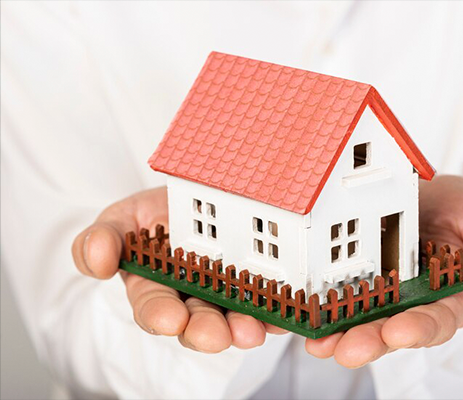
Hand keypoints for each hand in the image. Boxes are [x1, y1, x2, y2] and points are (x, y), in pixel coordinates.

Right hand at [72, 187, 285, 352]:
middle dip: (207, 331)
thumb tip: (97, 258)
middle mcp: (194, 299)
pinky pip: (275, 306)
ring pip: (238, 320)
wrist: (197, 199)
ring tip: (252, 330)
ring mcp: (230, 296)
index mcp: (157, 288)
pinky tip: (291, 317)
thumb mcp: (121, 219)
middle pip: (199, 323)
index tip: (170, 318)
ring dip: (245, 328)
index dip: (161, 315)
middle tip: (216, 334)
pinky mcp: (264, 290)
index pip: (155, 308)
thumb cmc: (157, 216)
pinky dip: (284, 314)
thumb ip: (102, 238)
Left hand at [305, 175, 462, 367]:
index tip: (399, 331)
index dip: (419, 329)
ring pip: (360, 321)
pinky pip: (335, 299)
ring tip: (321, 344)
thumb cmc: (460, 210)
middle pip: (392, 330)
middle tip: (349, 349)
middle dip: (371, 341)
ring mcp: (379, 293)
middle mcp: (412, 303)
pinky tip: (305, 321)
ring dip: (341, 334)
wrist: (423, 189)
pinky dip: (320, 312)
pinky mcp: (352, 279)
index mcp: (449, 297)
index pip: (437, 320)